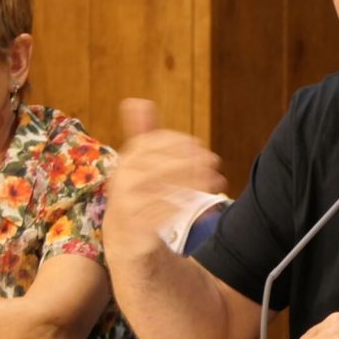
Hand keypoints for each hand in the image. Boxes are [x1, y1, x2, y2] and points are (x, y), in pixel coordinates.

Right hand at [104, 98, 225, 260]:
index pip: (150, 145)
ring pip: (163, 190)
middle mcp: (122, 181)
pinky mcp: (137, 227)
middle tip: (214, 161)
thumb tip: (137, 101)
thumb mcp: (138, 162)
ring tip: (217, 182)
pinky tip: (202, 202)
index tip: (199, 145)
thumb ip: (142, 134)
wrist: (124, 236)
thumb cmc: (137, 192)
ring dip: (193, 184)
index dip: (177, 142)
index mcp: (125, 162)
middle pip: (159, 166)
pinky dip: (184, 208)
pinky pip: (162, 215)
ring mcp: (127, 205)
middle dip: (189, 163)